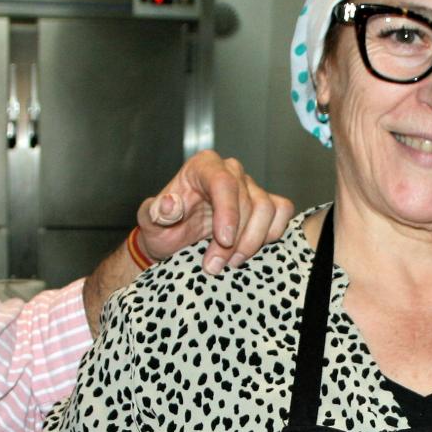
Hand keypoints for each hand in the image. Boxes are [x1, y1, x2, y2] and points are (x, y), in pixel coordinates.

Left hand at [135, 149, 292, 274]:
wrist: (175, 241)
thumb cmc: (164, 229)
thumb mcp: (150, 223)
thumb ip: (155, 213)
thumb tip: (168, 204)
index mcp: (202, 167)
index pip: (223, 182)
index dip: (228, 213)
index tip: (223, 241)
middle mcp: (229, 171)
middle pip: (248, 201)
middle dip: (235, 240)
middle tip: (215, 265)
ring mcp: (250, 186)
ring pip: (266, 209)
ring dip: (252, 242)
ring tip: (230, 262)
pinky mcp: (265, 202)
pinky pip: (281, 211)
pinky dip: (271, 233)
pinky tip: (249, 250)